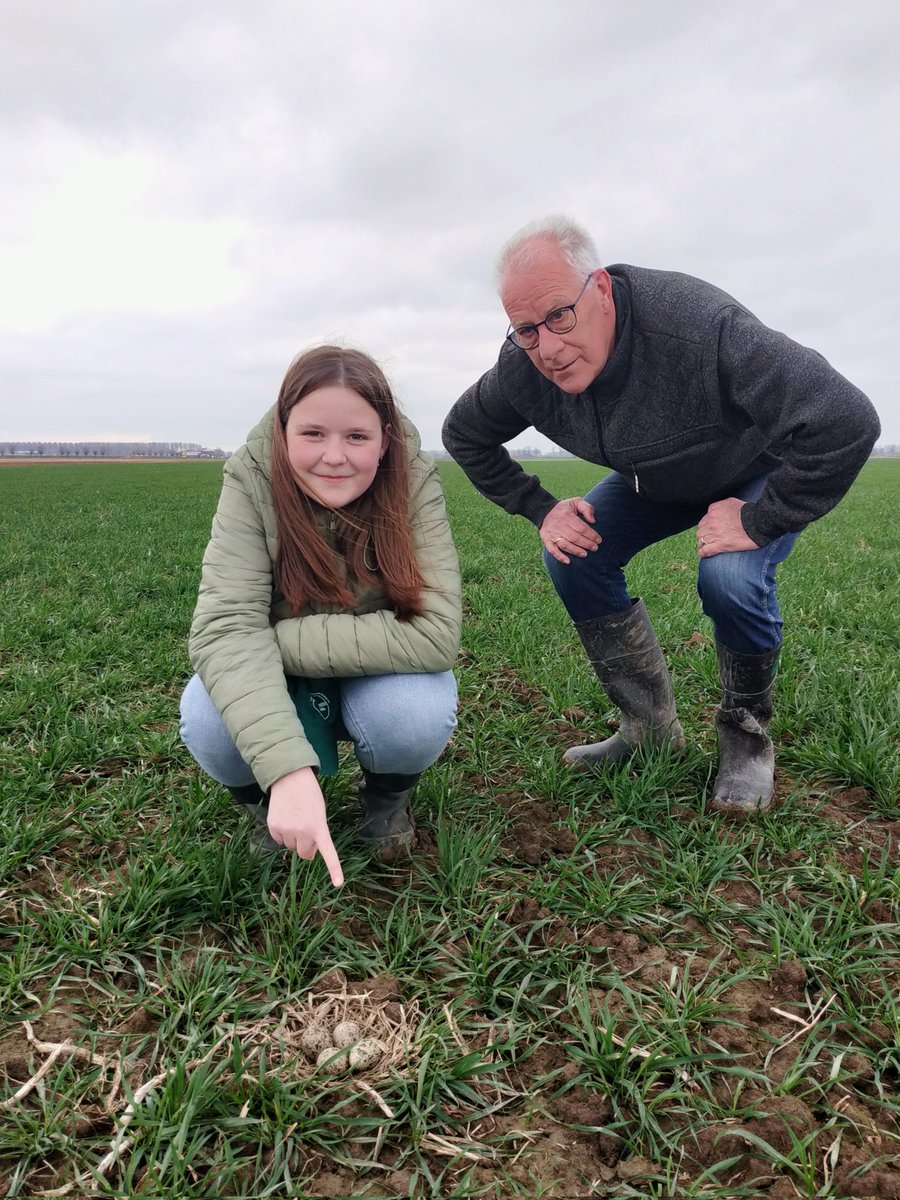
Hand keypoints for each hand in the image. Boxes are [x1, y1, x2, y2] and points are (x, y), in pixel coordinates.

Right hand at [268, 767, 343, 886]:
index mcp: (319, 827)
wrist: (290, 778)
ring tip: (295, 817)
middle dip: (306, 847)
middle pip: (305, 853)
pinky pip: (279, 840)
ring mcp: (287, 831)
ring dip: (293, 838)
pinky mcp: (274, 827)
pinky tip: (284, 818)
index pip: (328, 852)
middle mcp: (303, 832)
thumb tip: (307, 855)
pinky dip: (282, 833)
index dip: (334, 869)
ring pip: (291, 846)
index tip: (338, 884)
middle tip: (306, 829)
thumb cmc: (309, 796)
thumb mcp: (319, 813)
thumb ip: (316, 833)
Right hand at [540, 498, 601, 563]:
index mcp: (567, 516)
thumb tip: (593, 521)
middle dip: (586, 544)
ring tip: (585, 554)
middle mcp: (558, 525)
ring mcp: (551, 533)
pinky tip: (568, 561)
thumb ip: (587, 508)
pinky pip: (552, 550)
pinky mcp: (546, 539)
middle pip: (575, 538)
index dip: (591, 535)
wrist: (545, 510)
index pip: (581, 528)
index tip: (599, 540)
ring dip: (576, 551)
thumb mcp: (576, 501)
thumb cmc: (565, 508)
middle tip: (595, 548)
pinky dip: (559, 556)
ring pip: (565, 545)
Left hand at [697, 498, 759, 557]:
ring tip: (704, 548)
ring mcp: (715, 534)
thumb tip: (717, 510)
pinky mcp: (720, 545)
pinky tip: (703, 555)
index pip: (703, 521)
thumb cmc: (748, 512)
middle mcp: (711, 521)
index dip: (705, 527)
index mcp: (714, 510)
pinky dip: (703, 553)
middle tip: (706, 540)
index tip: (708, 531)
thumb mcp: (732, 502)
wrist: (758, 522)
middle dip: (703, 536)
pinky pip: (706, 551)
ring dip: (701, 545)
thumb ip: (721, 505)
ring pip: (701, 541)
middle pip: (700, 531)